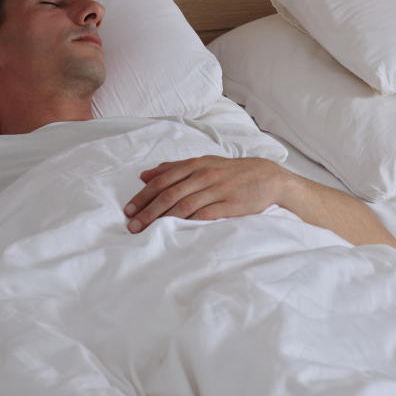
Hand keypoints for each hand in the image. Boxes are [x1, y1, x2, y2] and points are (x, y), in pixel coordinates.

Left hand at [123, 156, 290, 232]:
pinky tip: (175, 232)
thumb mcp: (204, 164)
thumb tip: (146, 175)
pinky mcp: (230, 205)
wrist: (268, 177)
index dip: (143, 195)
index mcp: (196, 165)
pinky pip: (205, 215)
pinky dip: (188, 223)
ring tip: (147, 231)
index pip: (163, 180)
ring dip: (162, 219)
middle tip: (132, 225)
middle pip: (169, 194)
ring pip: (183, 205)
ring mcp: (217, 190)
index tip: (128, 209)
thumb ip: (174, 169)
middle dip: (147, 210)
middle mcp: (204, 175)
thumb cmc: (232, 172)